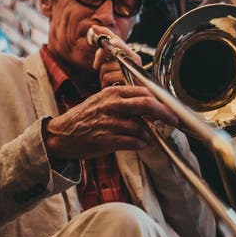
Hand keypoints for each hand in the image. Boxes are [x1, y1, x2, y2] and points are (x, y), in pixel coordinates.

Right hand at [44, 84, 177, 161]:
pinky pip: (132, 142)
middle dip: (164, 114)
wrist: (62, 135)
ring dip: (149, 135)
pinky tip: (140, 145)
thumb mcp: (103, 102)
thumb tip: (150, 106)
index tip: (170, 109)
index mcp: (112, 92)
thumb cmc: (85, 119)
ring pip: (141, 127)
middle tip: (173, 121)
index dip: (161, 101)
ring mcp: (109, 122)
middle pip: (147, 104)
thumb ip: (124, 102)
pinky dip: (140, 144)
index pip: (144, 92)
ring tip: (149, 138)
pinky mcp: (106, 140)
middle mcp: (112, 105)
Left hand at [91, 27, 143, 88]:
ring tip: (111, 84)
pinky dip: (106, 85)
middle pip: (112, 45)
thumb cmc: (126, 88)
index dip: (104, 31)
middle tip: (96, 66)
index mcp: (131, 56)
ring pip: (106, 66)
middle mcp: (134, 59)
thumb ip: (110, 60)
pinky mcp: (129, 79)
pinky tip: (113, 89)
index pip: (117, 39)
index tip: (93, 27)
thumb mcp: (118, 71)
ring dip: (103, 78)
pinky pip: (108, 77)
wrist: (139, 102)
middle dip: (100, 55)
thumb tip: (100, 46)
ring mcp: (133, 68)